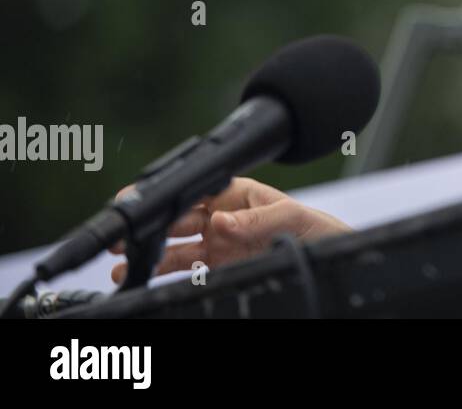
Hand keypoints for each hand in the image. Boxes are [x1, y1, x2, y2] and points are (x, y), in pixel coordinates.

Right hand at [108, 176, 352, 284]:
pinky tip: (142, 275)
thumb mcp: (295, 217)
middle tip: (124, 236)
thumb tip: (220, 222)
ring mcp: (220, 244)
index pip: (196, 192)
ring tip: (123, 262)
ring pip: (175, 247)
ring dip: (148, 253)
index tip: (142, 203)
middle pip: (177, 220)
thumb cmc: (318, 229)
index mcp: (237, 195)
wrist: (333, 257)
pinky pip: (186, 270)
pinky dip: (163, 273)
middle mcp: (224, 218)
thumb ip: (257, 218)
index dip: (168, 197)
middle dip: (149, 226)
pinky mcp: (221, 267)